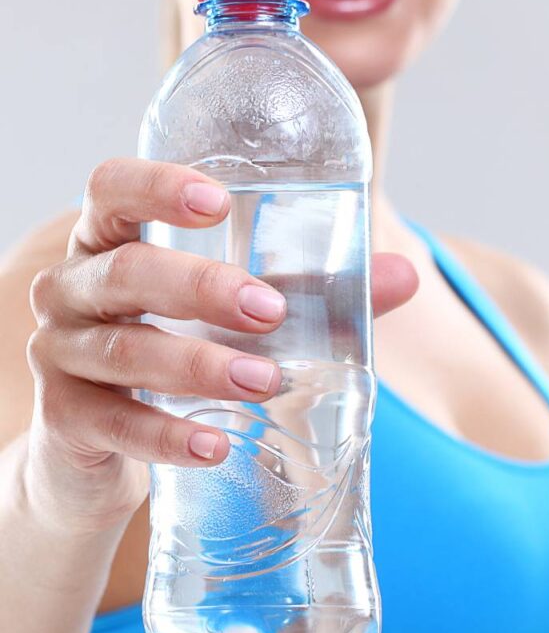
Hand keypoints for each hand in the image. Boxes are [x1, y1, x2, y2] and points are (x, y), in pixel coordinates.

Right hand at [24, 158, 416, 531]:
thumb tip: (405, 276)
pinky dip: (167, 436)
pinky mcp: (64, 418)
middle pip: (126, 271)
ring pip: (124, 351)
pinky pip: (113, 425)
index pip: (112, 189)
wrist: (106, 441)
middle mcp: (73, 288)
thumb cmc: (182, 346)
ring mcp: (59, 352)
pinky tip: (217, 446)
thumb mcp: (238, 313)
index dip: (155, 186)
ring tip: (265, 382)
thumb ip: (317, 292)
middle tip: (271, 310)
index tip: (217, 199)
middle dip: (201, 288)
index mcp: (113, 241)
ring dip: (198, 365)